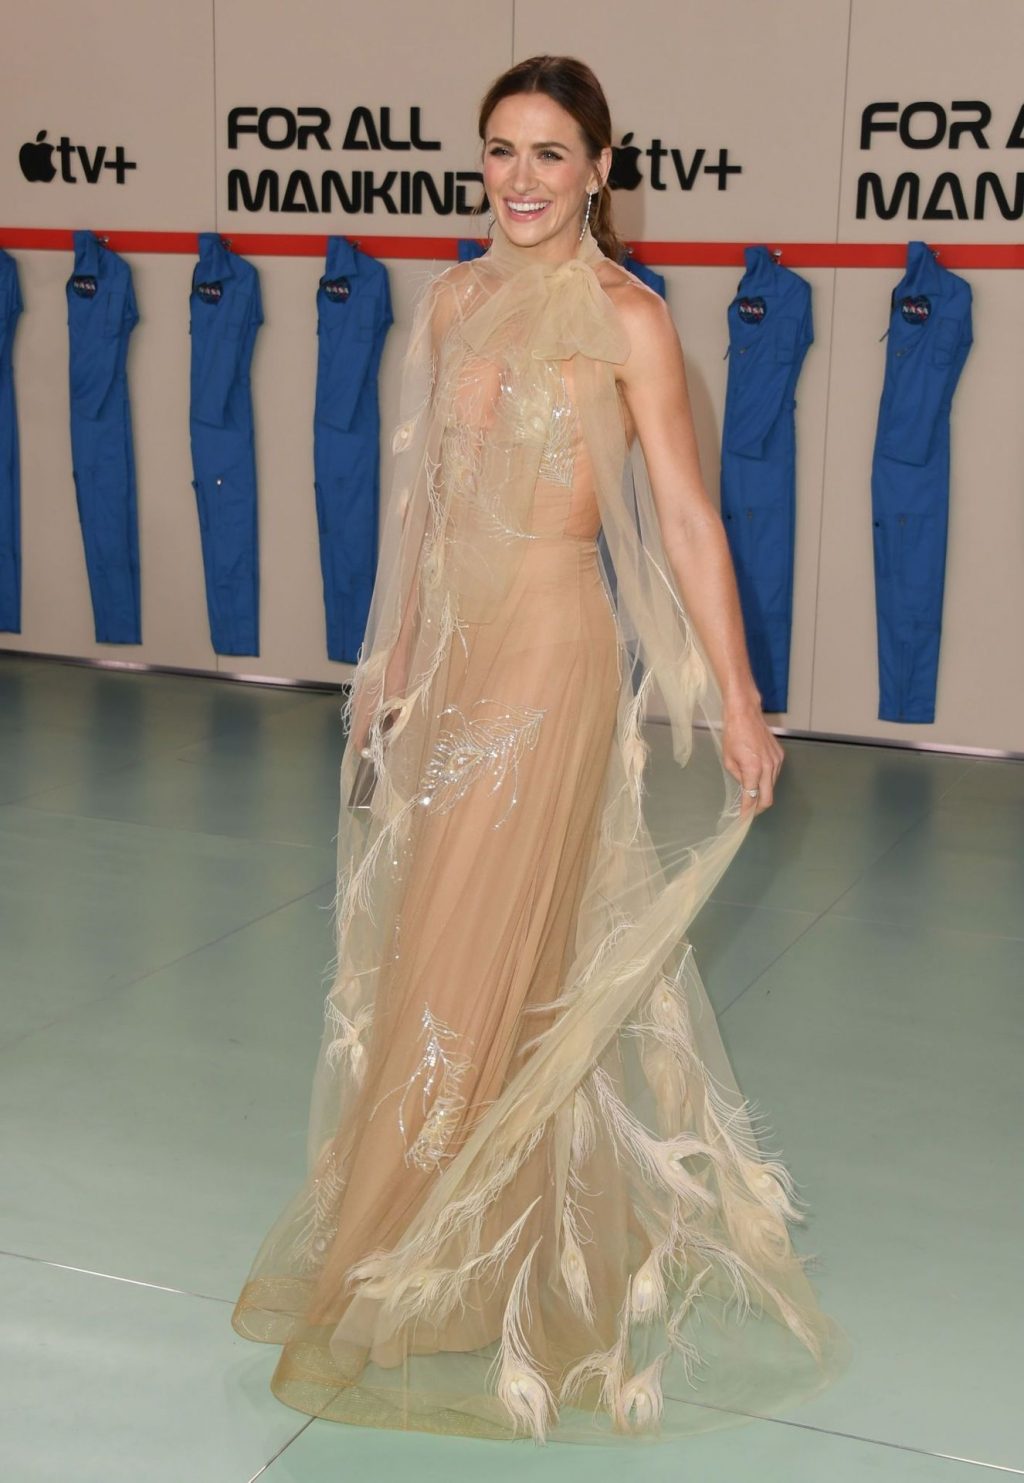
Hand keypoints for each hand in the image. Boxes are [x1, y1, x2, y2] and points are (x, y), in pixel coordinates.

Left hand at [721, 698, 783, 817]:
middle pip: (768, 798)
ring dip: (762, 793)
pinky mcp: (780, 756)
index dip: (747, 811)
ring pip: (772, 786)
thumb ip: (738, 777)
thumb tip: (745, 788)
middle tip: (749, 812)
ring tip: (750, 793)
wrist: (745, 714)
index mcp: (753, 769)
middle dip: (758, 808)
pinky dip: (766, 780)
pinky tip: (757, 777)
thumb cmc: (733, 734)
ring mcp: (777, 761)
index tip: (743, 819)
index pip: (752, 798)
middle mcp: (769, 767)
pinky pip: (774, 774)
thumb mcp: (729, 759)